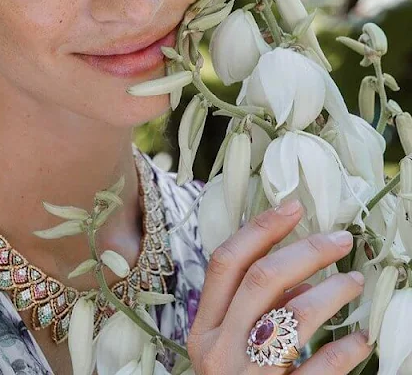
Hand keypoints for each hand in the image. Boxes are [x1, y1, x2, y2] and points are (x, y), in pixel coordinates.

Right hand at [187, 199, 372, 373]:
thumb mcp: (228, 347)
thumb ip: (251, 309)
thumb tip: (296, 275)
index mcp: (202, 327)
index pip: (226, 262)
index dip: (260, 229)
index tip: (293, 207)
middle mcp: (217, 347)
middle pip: (262, 280)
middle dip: (305, 251)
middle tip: (340, 239)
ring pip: (292, 316)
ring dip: (331, 292)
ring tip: (355, 282)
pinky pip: (318, 370)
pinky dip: (345, 350)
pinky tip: (363, 339)